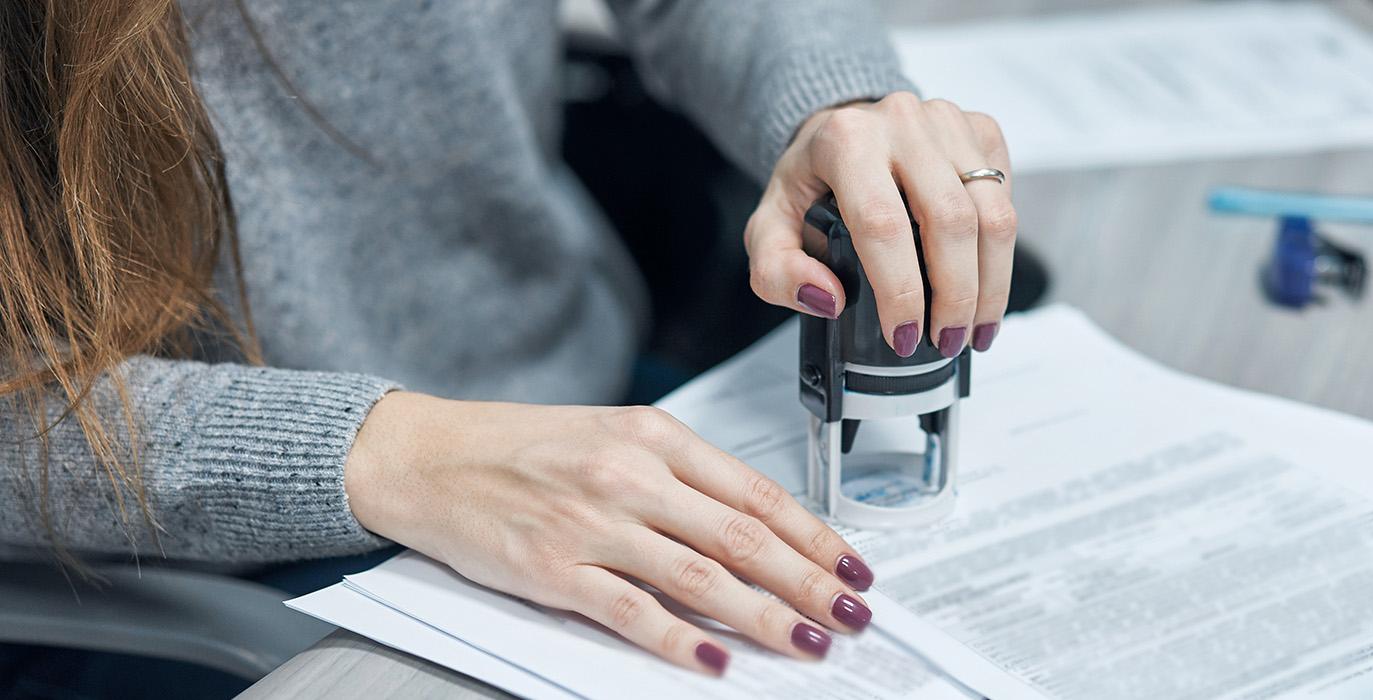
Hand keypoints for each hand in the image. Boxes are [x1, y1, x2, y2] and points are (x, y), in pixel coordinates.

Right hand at [345, 393, 877, 674]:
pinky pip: (632, 613)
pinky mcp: (555, 571)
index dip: (815, 535)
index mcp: (653, 436)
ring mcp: (593, 525)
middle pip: (744, 537)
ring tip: (811, 643)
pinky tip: (716, 661)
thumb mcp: (612, 435)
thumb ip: (681, 478)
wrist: (429, 457)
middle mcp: (631, 475)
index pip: (756, 491)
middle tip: (856, 614)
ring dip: (767, 617)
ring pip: (702, 578)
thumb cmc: (522, 447)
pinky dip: (680, 641)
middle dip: (812, 582)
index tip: (854, 566)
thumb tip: (753, 529)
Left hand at [745, 92, 1016, 356]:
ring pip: (992, 214)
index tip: (903, 336)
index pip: (883, 224)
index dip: (900, 290)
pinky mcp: (980, 131)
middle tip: (946, 340)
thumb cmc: (810, 182)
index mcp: (845, 142)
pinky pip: (1006, 199)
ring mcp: (947, 122)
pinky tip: (984, 286)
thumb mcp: (770, 230)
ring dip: (991, 284)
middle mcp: (900, 122)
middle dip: (956, 296)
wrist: (841, 131)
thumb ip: (778, 273)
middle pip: (950, 221)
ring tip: (975, 328)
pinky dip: (1001, 254)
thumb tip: (828, 298)